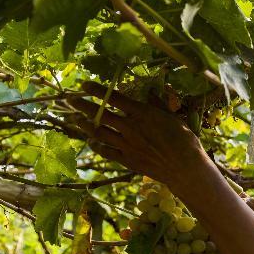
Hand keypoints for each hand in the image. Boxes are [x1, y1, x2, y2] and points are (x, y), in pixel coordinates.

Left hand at [70, 81, 203, 186]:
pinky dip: (95, 145)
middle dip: (82, 106)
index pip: (114, 98)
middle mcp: (130, 127)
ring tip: (75, 119)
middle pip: (100, 114)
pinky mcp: (127, 160)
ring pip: (98, 132)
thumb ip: (158, 104)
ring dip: (84, 125)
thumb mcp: (173, 117)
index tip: (84, 84)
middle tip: (69, 100)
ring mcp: (126, 145)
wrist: (184, 168)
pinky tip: (90, 141)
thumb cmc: (184, 140)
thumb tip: (150, 91)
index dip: (97, 90)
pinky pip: (105, 151)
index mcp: (142, 113)